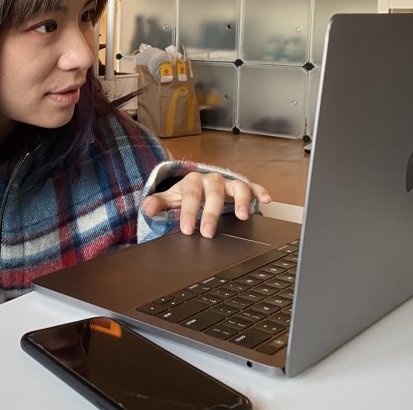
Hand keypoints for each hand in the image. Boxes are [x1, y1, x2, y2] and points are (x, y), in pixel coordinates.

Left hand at [141, 173, 270, 238]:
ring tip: (243, 216)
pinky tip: (266, 200)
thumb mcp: (170, 198)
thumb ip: (158, 203)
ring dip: (241, 200)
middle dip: (211, 212)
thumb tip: (146, 209)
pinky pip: (252, 186)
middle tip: (208, 232)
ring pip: (236, 186)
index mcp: (192, 182)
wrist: (198, 184)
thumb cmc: (185, 194)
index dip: (189, 211)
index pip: (190, 195)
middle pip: (213, 193)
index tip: (188, 229)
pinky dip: (259, 191)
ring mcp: (228, 183)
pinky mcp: (241, 186)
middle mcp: (211, 180)